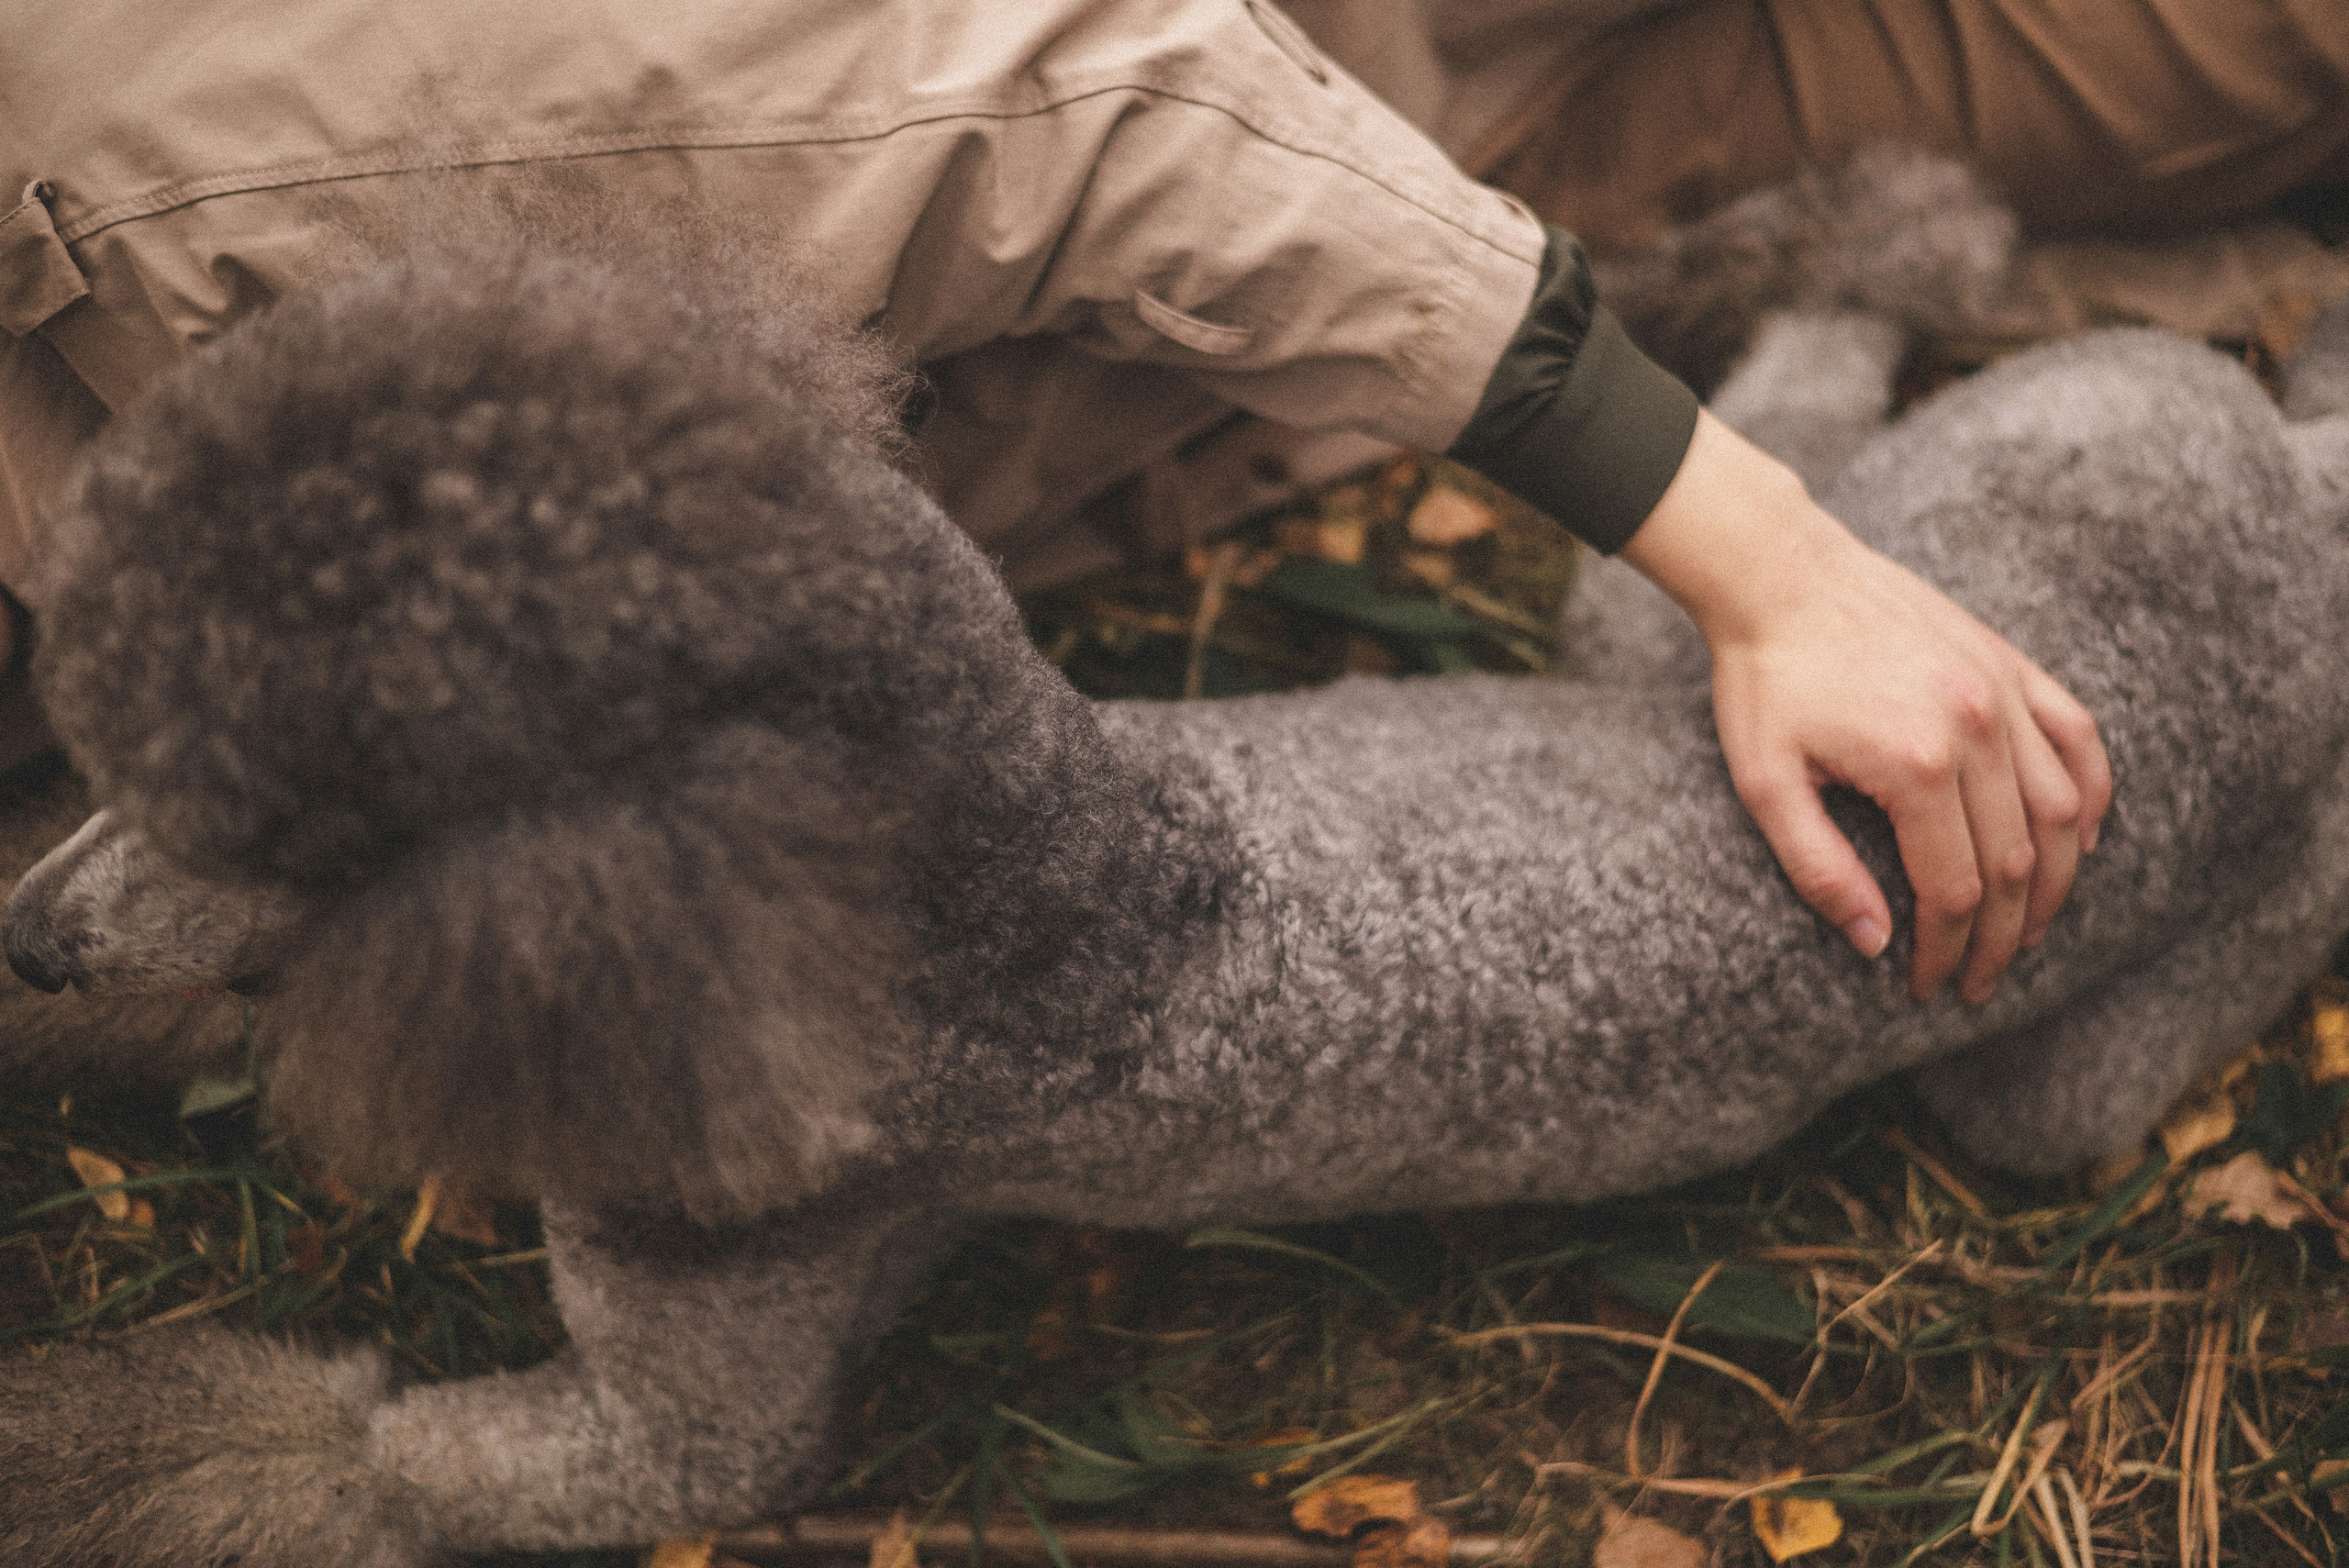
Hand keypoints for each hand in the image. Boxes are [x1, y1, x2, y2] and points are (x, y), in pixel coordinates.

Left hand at [1621, 412, 2111, 1002]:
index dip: (1948, 952)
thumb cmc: (1764, 681)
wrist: (1779, 575)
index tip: (1932, 989)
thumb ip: (1818, 869)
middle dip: (2002, 937)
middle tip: (1981, 981)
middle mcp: (1978, 728)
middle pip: (2019, 863)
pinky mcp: (2011, 663)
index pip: (1955, 890)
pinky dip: (2091, 796)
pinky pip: (2078, 738)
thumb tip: (1874, 945)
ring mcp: (2004, 691)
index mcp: (1916, 765)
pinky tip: (2080, 842)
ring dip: (2056, 884)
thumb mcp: (1765, 784)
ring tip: (2026, 933)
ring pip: (2065, 812)